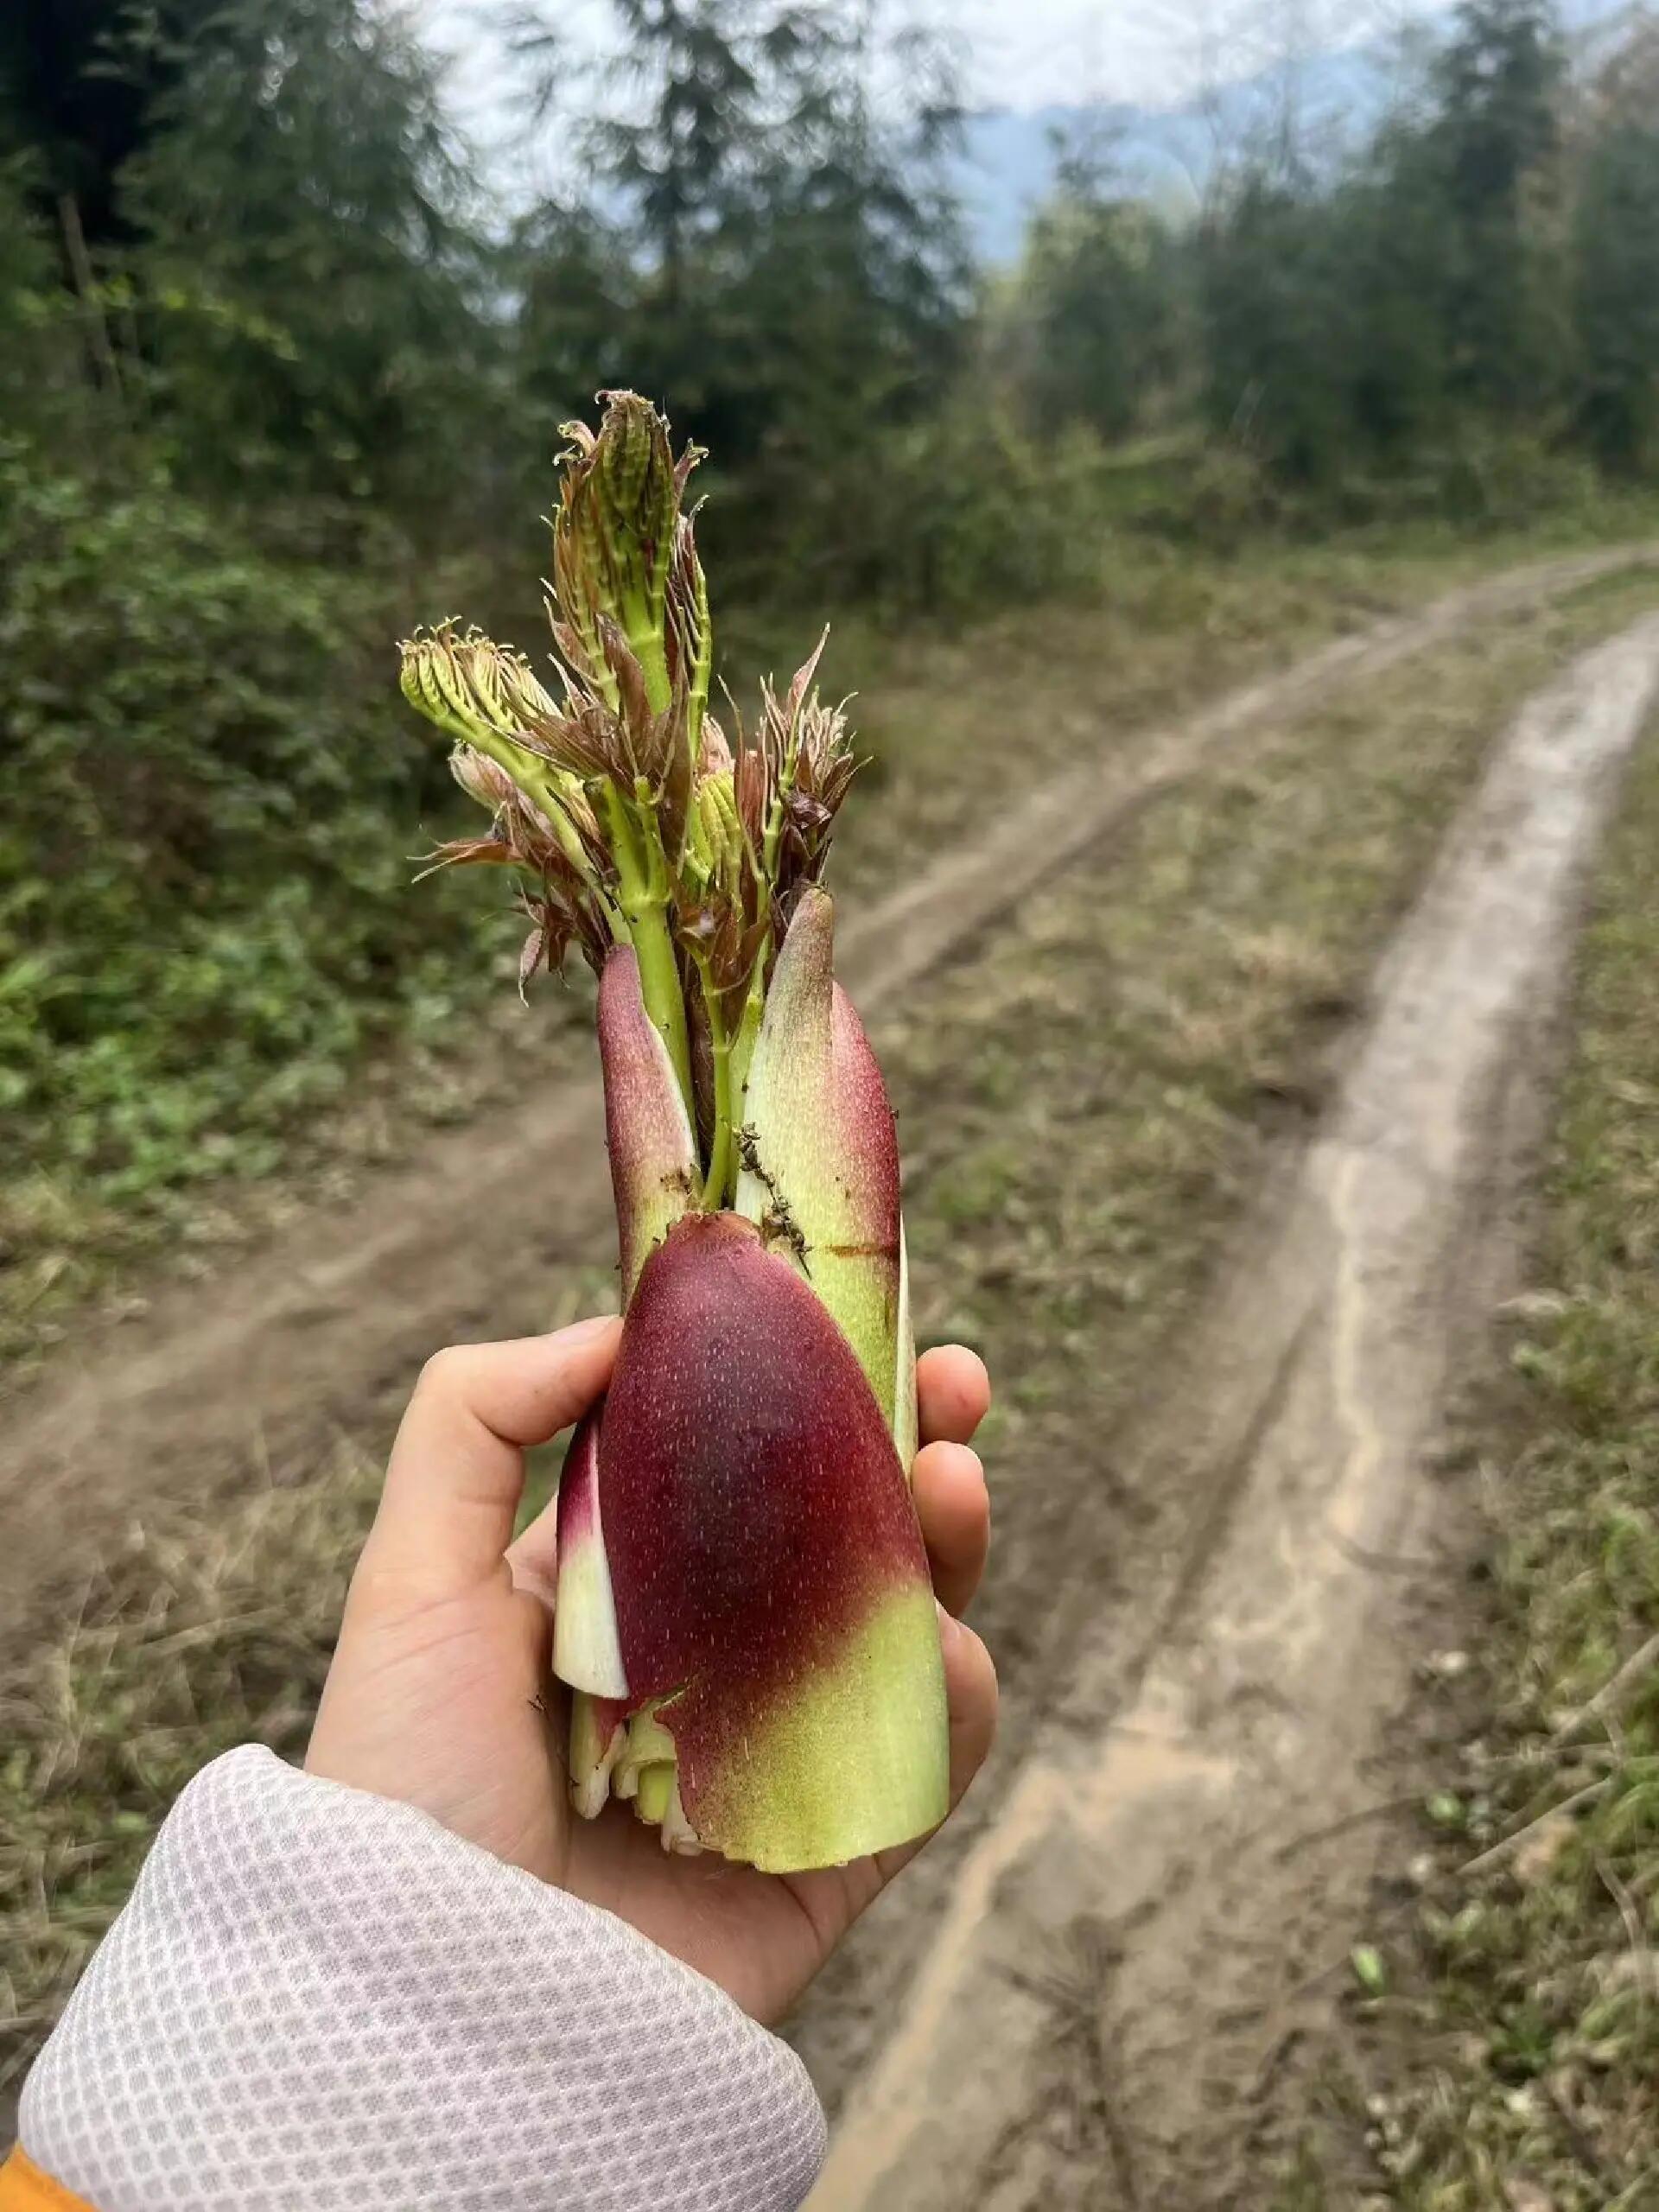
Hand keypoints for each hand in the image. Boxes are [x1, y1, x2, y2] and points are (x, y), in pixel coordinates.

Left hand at [307, 1314, 995, 2024]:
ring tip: (953, 1484)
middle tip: (956, 1384)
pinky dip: (960, 1701)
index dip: (810, 1388)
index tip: (858, 1314)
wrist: (433, 1996)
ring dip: (948, 1548)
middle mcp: (714, 1660)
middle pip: (846, 1531)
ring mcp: (782, 1754)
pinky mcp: (832, 1853)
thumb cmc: (406, 1780)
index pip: (743, 1461)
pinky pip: (926, 1764)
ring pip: (903, 1630)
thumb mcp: (407, 1575)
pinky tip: (952, 1651)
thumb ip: (477, 1418)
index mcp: (627, 1585)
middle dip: (912, 1447)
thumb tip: (619, 1322)